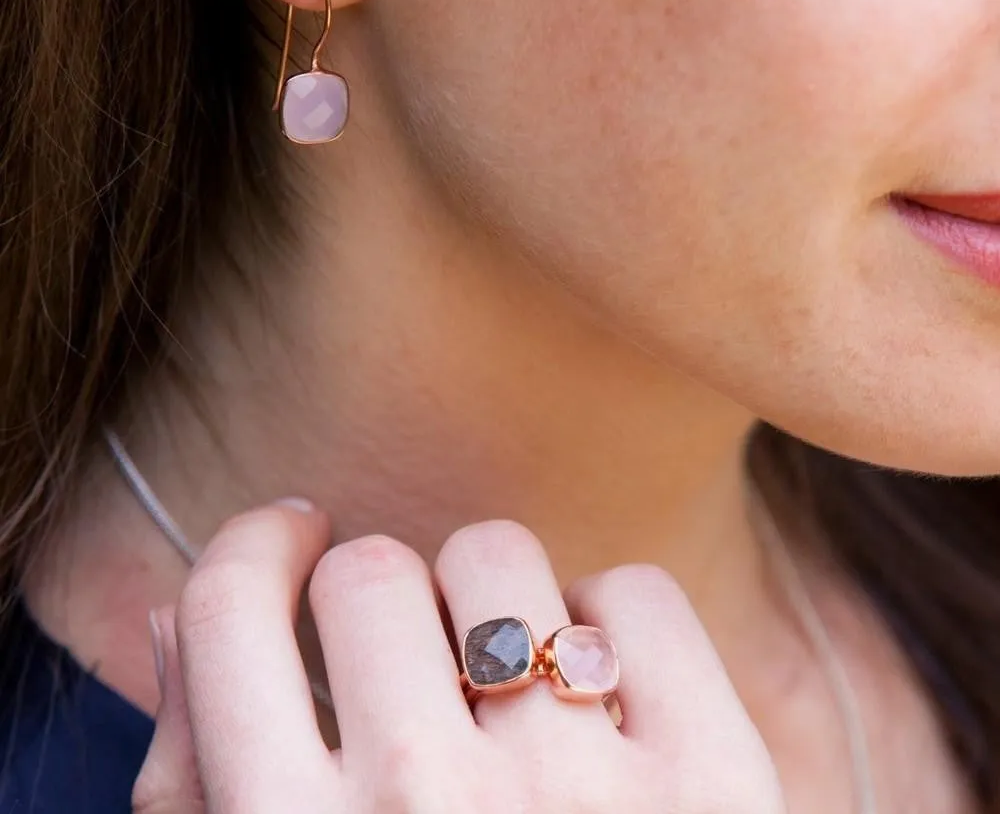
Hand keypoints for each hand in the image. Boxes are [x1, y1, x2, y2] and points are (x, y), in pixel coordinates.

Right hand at [133, 505, 785, 812]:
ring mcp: (577, 794)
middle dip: (379, 594)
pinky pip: (630, 592)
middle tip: (409, 652)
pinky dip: (609, 622)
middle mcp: (424, 811)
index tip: (290, 538)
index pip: (231, 608)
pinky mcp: (712, 780)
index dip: (255, 547)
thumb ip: (197, 776)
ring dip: (490, 601)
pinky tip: (598, 702)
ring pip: (496, 554)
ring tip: (504, 687)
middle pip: (370, 570)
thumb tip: (177, 614)